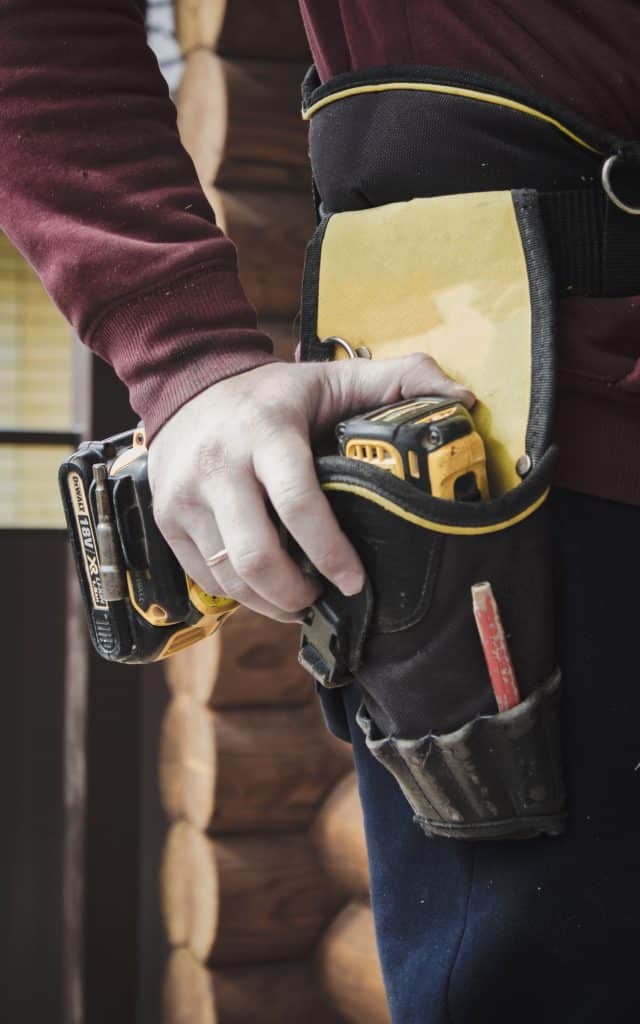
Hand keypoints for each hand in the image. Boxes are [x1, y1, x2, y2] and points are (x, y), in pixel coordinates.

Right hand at [148, 355, 474, 621]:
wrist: (187, 383)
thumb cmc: (273, 392)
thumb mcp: (333, 377)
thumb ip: (400, 379)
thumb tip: (462, 400)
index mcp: (266, 432)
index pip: (298, 503)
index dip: (331, 553)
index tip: (355, 582)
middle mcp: (218, 465)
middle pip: (256, 556)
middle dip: (296, 594)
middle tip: (324, 599)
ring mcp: (185, 496)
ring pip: (229, 576)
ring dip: (270, 603)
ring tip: (300, 600)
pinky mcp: (167, 519)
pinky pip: (206, 578)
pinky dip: (240, 595)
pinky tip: (266, 589)